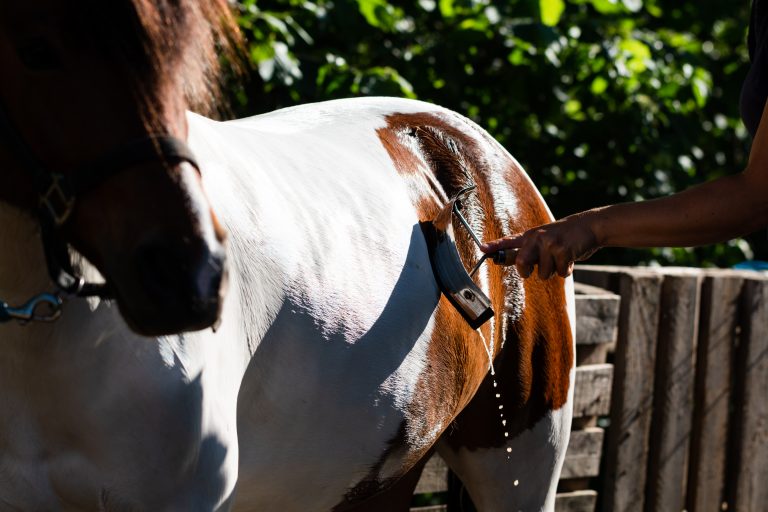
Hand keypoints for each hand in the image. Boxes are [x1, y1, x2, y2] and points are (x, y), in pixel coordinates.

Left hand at [481, 214, 600, 278]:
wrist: (588, 226)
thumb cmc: (562, 238)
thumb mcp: (540, 240)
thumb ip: (523, 251)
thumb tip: (501, 260)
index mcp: (529, 236)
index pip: (508, 241)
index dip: (494, 246)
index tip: (482, 249)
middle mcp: (536, 238)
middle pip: (521, 263)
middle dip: (525, 272)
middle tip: (531, 271)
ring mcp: (550, 243)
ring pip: (543, 274)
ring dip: (553, 271)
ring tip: (560, 257)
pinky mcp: (564, 251)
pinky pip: (560, 273)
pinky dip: (566, 271)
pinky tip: (570, 258)